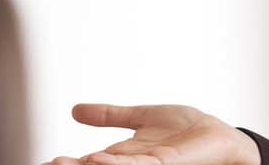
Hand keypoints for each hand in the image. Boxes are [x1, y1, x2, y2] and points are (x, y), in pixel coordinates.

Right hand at [42, 103, 261, 164]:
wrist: (222, 137)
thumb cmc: (187, 131)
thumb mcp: (142, 117)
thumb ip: (110, 115)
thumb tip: (74, 110)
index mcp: (123, 154)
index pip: (87, 161)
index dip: (67, 162)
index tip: (46, 160)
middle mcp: (132, 163)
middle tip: (50, 164)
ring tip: (68, 163)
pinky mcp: (167, 164)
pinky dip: (118, 164)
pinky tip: (100, 160)